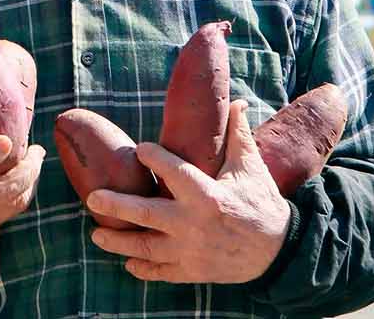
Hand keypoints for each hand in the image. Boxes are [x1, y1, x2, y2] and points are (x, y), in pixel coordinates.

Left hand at [87, 100, 290, 283]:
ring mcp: (191, 251)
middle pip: (145, 213)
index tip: (139, 149)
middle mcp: (194, 224)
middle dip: (115, 205)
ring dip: (118, 241)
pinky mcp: (194, 271)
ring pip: (145, 247)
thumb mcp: (251, 168)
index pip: (172, 171)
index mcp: (207, 195)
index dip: (153, 157)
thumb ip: (238, 135)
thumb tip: (237, 102)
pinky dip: (142, 269)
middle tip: (92, 198)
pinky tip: (127, 262)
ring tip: (96, 234)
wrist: (281, 251)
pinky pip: (161, 272)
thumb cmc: (262, 204)